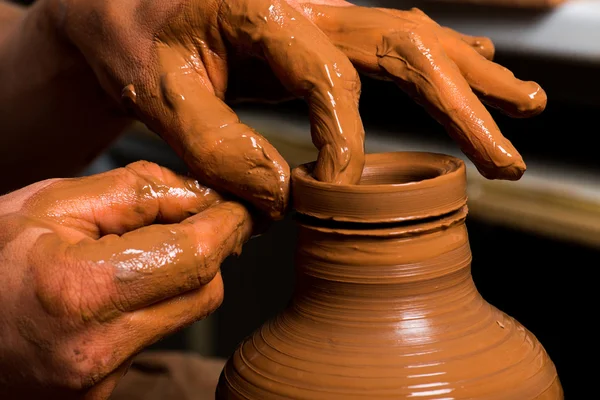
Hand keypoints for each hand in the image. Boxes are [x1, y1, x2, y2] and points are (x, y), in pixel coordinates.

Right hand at [0, 161, 252, 398]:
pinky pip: (155, 336)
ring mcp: (100, 379)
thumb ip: (135, 194)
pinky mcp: (101, 392)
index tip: (240, 206)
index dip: (228, 225)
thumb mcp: (51, 204)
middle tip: (193, 221)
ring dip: (181, 277)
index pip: (194, 256)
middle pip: (204, 292)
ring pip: (184, 315)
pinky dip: (152, 305)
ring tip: (136, 252)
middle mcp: (97, 349)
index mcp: (81, 291)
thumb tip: (201, 196)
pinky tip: (117, 288)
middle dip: (210, 251)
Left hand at [40, 0, 542, 217]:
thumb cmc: (132, 39)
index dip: (347, 141)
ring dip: (471, 78)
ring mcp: (321, 12)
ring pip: (413, 39)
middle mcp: (309, 3)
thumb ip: (218, 148)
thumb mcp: (157, 96)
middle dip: (464, 105)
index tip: (338, 192)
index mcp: (267, 11)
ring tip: (526, 106)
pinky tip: (474, 65)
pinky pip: (392, 40)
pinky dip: (439, 57)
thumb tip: (284, 197)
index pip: (332, 80)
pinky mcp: (321, 29)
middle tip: (508, 157)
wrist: (122, 4)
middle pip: (405, 47)